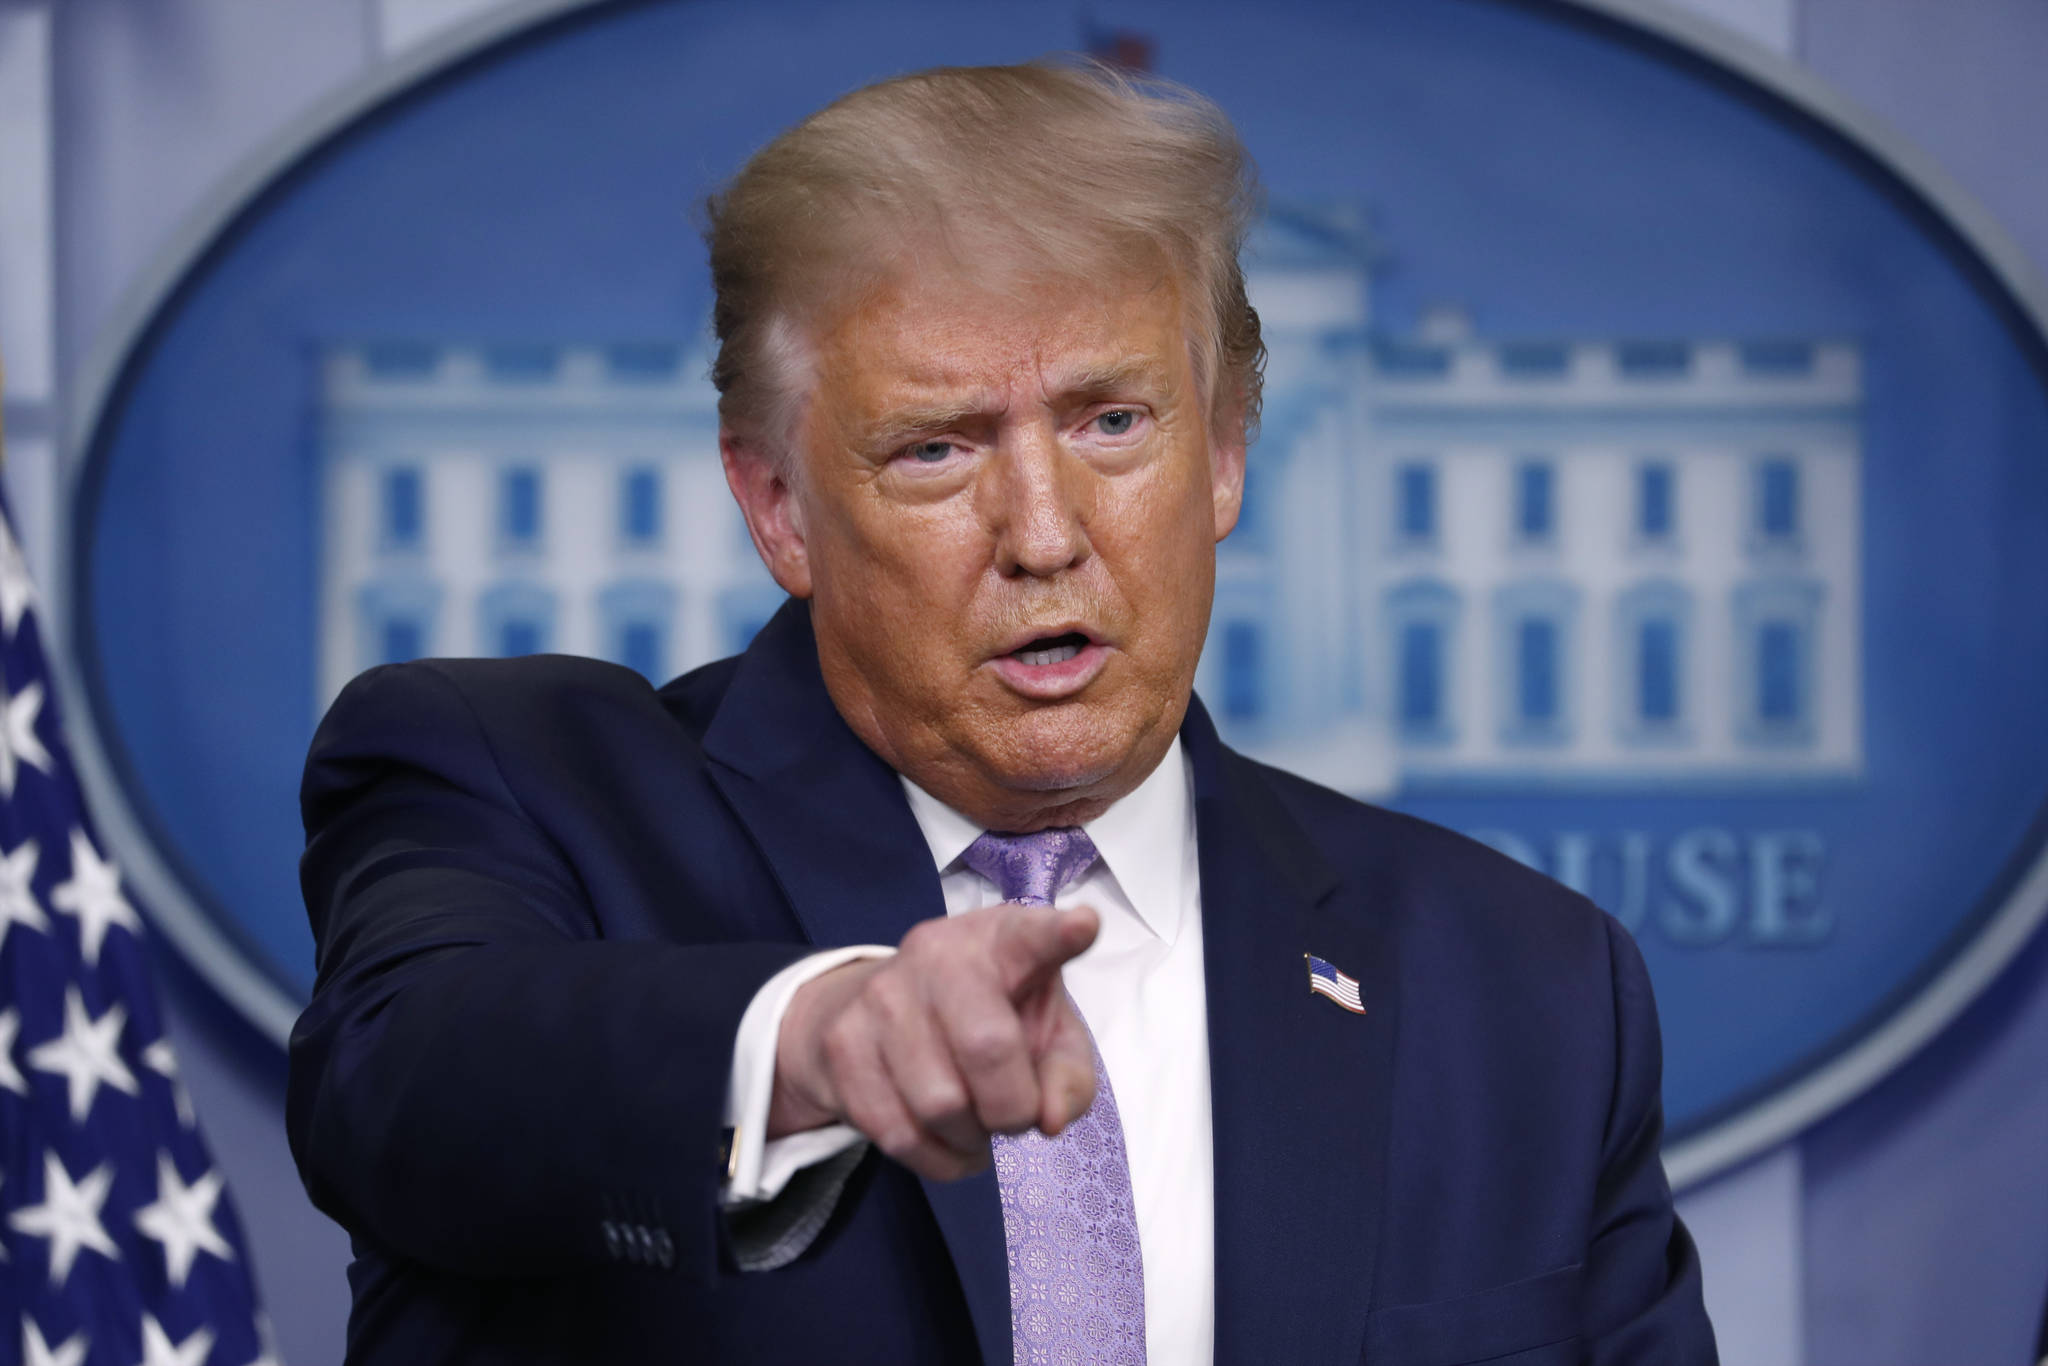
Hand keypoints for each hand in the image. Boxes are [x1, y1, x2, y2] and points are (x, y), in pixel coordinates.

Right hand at [769, 903, 1100, 1180]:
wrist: (871, 1011)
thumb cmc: (985, 1017)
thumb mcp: (1045, 1033)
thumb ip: (1068, 1074)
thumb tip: (1049, 1119)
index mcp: (1001, 940)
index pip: (1030, 933)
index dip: (1057, 934)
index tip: (1083, 927)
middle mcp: (936, 954)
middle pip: (987, 1048)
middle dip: (1013, 1107)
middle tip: (1015, 1115)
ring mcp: (880, 996)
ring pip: (940, 1105)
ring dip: (971, 1139)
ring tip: (975, 1123)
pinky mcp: (841, 1045)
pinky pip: (898, 1134)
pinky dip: (935, 1158)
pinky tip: (944, 1139)